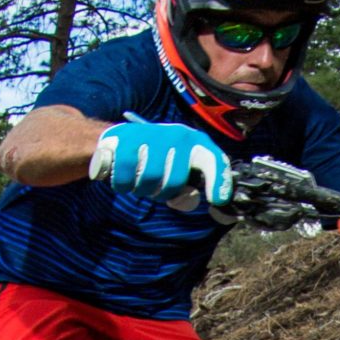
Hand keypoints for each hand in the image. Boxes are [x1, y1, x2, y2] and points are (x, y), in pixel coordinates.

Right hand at [91, 122, 233, 206]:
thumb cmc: (158, 162)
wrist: (120, 139)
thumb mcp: (180, 172)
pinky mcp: (124, 139)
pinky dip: (122, 184)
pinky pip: (125, 176)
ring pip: (150, 179)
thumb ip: (193, 191)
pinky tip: (122, 177)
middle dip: (164, 193)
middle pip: (175, 181)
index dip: (218, 180)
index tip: (218, 200)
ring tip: (139, 179)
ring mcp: (151, 135)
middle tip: (156, 188)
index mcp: (195, 143)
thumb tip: (211, 204)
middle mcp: (176, 135)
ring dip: (142, 189)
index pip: (212, 160)